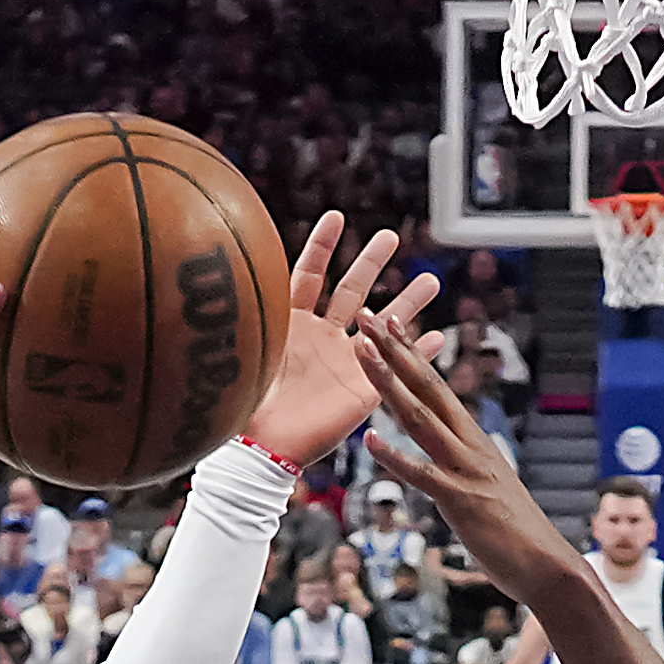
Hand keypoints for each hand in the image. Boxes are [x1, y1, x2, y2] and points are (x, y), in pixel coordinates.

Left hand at [243, 212, 445, 465]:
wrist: (262, 447)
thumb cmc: (245, 402)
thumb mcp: (249, 348)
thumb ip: (252, 314)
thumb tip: (225, 274)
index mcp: (293, 326)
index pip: (308, 276)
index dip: (322, 247)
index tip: (336, 217)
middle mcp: (322, 339)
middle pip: (351, 290)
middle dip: (371, 262)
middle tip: (390, 235)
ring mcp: (344, 364)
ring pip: (382, 325)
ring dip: (407, 303)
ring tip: (431, 279)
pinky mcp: (362, 392)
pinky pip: (396, 369)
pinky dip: (418, 354)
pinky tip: (437, 337)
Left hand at [354, 316, 577, 607]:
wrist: (549, 568)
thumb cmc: (514, 534)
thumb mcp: (485, 489)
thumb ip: (465, 468)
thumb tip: (451, 458)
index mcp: (474, 441)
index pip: (438, 389)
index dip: (411, 355)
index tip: (390, 325)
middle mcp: (470, 446)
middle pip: (428, 388)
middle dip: (396, 351)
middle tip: (369, 316)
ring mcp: (465, 471)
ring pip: (420, 418)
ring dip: (388, 383)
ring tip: (361, 353)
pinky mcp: (460, 502)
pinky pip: (422, 475)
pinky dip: (395, 457)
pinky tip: (369, 440)